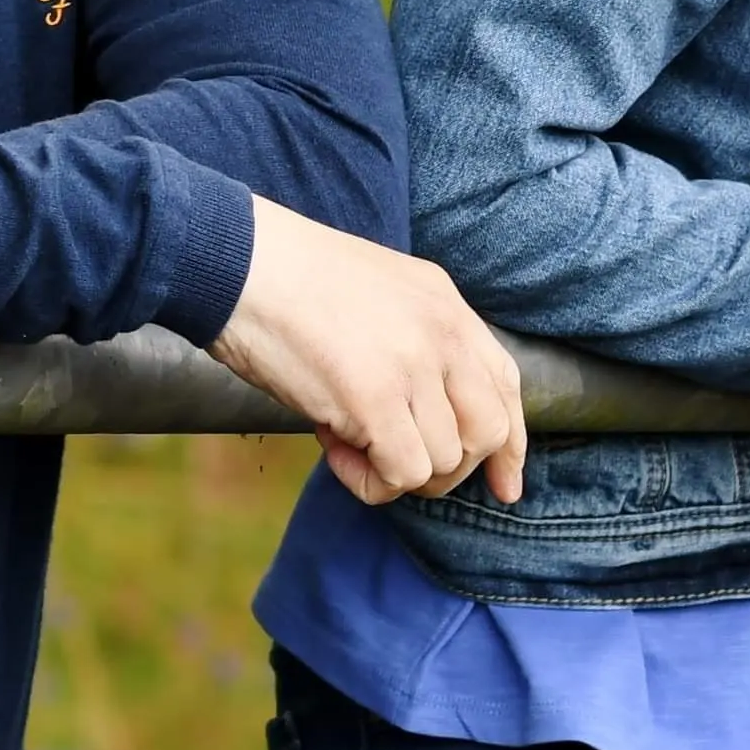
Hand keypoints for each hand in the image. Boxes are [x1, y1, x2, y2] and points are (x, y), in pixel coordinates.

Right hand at [209, 197, 528, 507]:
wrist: (239, 263)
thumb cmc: (287, 280)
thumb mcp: (378, 293)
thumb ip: (414, 340)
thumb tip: (419, 414)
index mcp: (446, 303)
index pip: (506, 385)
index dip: (510, 444)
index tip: (505, 487)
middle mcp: (442, 334)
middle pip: (487, 433)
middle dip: (449, 469)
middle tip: (395, 465)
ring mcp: (413, 365)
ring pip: (441, 461)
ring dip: (393, 471)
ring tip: (343, 439)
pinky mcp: (375, 399)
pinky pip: (402, 474)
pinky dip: (369, 481)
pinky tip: (334, 450)